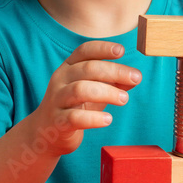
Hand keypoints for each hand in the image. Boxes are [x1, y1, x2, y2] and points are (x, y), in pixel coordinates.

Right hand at [32, 41, 141, 156]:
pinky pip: (75, 118)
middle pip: (88, 69)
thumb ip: (113, 82)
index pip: (84, 51)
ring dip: (107, 92)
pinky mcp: (58, 122)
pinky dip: (94, 119)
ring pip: (81, 90)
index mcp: (69, 68)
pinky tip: (108, 120)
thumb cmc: (75, 106)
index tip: (121, 51)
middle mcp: (61, 80)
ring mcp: (57, 101)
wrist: (45, 133)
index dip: (103, 48)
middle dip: (114, 71)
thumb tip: (135, 77)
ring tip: (124, 99)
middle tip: (136, 78)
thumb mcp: (94, 90)